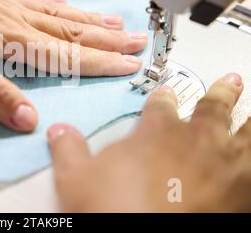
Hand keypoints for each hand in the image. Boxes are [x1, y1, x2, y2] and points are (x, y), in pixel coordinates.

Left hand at [0, 0, 146, 131]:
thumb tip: (30, 120)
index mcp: (12, 38)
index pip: (67, 54)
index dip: (101, 62)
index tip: (131, 65)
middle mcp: (15, 18)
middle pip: (72, 30)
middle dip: (108, 38)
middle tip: (138, 40)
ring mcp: (2, 3)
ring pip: (56, 13)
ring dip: (87, 20)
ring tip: (113, 20)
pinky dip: (52, 3)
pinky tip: (60, 2)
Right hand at [48, 73, 250, 211]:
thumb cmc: (114, 210)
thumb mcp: (76, 177)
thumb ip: (69, 149)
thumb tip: (59, 131)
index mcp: (156, 133)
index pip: (161, 106)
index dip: (163, 99)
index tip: (165, 95)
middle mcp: (194, 141)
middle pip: (212, 108)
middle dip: (220, 93)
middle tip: (229, 82)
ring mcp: (222, 166)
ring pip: (246, 132)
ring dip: (249, 118)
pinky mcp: (241, 195)